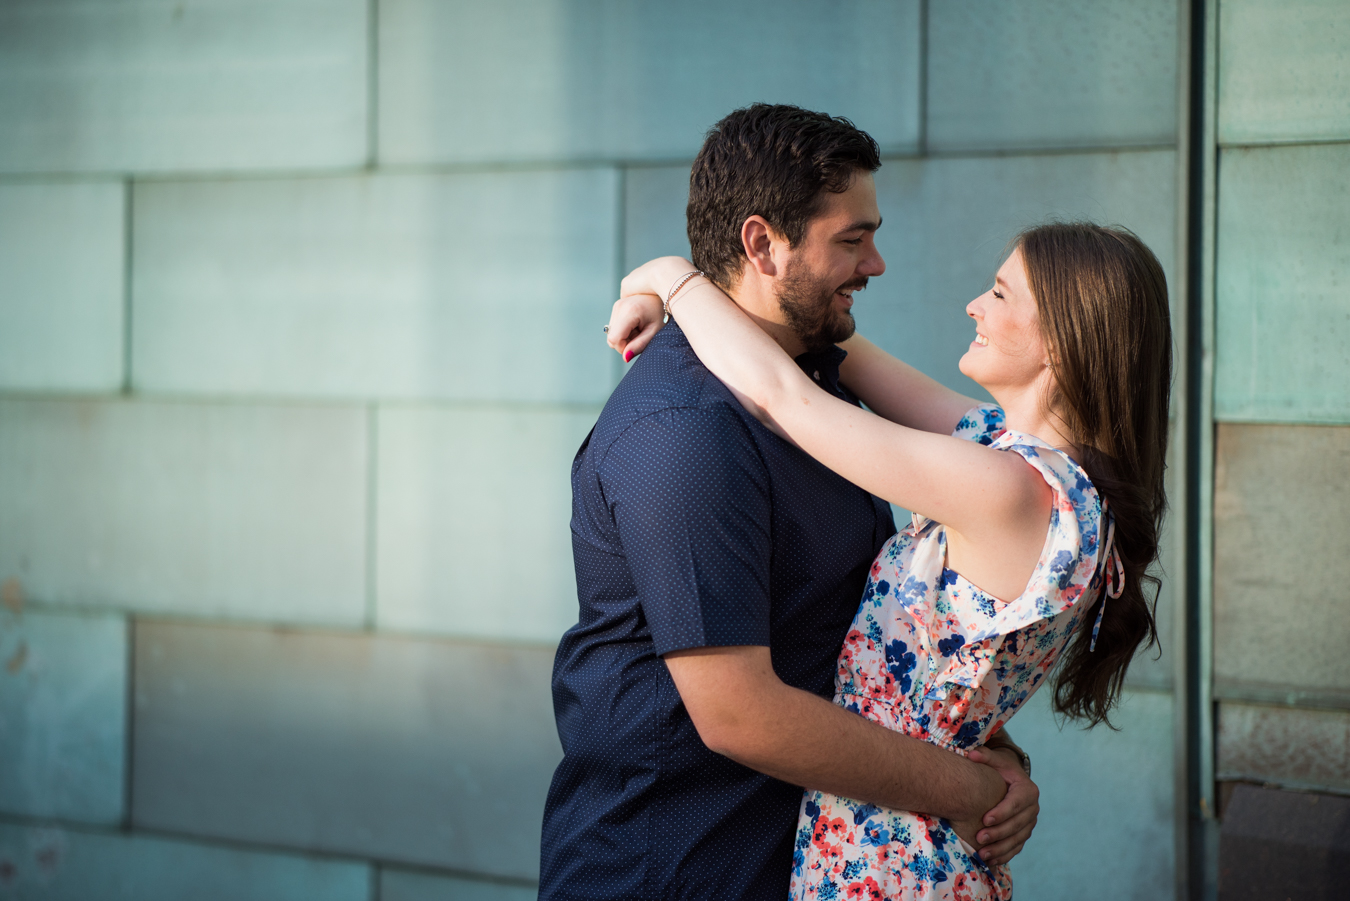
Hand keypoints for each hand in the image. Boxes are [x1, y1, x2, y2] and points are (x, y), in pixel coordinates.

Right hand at [608, 256, 696, 360]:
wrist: (667, 290)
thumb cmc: (665, 312)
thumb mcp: (654, 332)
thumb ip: (639, 345)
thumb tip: (625, 357)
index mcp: (628, 311)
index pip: (614, 340)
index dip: (625, 348)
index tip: (639, 345)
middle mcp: (619, 306)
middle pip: (612, 337)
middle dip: (626, 341)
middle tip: (643, 334)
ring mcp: (617, 304)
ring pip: (613, 332)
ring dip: (626, 335)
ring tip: (643, 327)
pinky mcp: (619, 305)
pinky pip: (616, 325)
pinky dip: (626, 329)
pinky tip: (639, 322)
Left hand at [967, 745, 1039, 864]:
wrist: (1010, 780)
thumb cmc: (999, 770)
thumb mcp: (995, 761)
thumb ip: (985, 756)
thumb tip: (972, 754)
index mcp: (1027, 790)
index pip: (1016, 803)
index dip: (1002, 812)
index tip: (984, 819)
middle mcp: (1032, 808)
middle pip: (1017, 824)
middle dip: (998, 833)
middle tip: (979, 838)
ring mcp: (1029, 823)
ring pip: (1017, 839)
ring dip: (1000, 848)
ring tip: (982, 854)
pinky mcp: (1024, 834)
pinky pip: (1017, 847)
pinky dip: (1005, 855)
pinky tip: (990, 861)